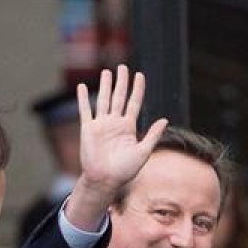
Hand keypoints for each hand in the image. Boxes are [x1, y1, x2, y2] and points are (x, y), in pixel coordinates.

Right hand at [74, 64, 168, 200]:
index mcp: (128, 127)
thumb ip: (153, 135)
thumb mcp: (143, 152)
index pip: (134, 103)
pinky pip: (85, 110)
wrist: (105, 180)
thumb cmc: (125, 170)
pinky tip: (82, 87)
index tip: (140, 75)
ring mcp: (101, 125)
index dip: (137, 89)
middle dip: (121, 82)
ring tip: (107, 72)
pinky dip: (83, 98)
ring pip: (104, 100)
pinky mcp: (88, 129)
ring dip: (105, 86)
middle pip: (119, 97)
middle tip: (123, 67)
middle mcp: (115, 123)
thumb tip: (165, 119)